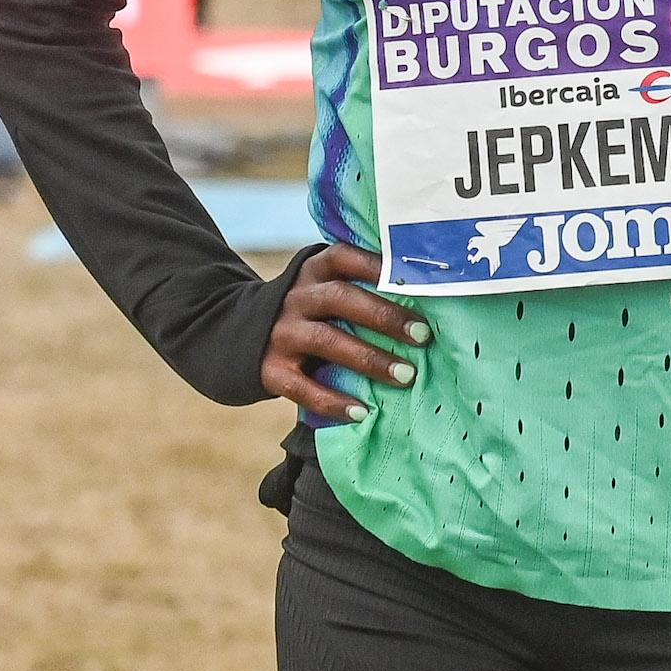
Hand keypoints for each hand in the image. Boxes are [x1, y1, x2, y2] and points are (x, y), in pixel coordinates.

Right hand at [261, 245, 430, 424]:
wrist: (240, 335)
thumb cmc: (311, 310)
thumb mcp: (327, 287)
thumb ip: (363, 287)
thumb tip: (430, 300)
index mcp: (314, 270)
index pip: (345, 258)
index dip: (379, 266)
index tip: (418, 282)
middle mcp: (296, 297)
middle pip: (341, 299)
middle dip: (384, 316)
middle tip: (423, 335)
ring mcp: (280, 332)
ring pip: (326, 340)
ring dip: (369, 358)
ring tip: (406, 375)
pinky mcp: (268, 369)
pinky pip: (300, 386)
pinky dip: (332, 400)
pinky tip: (361, 412)